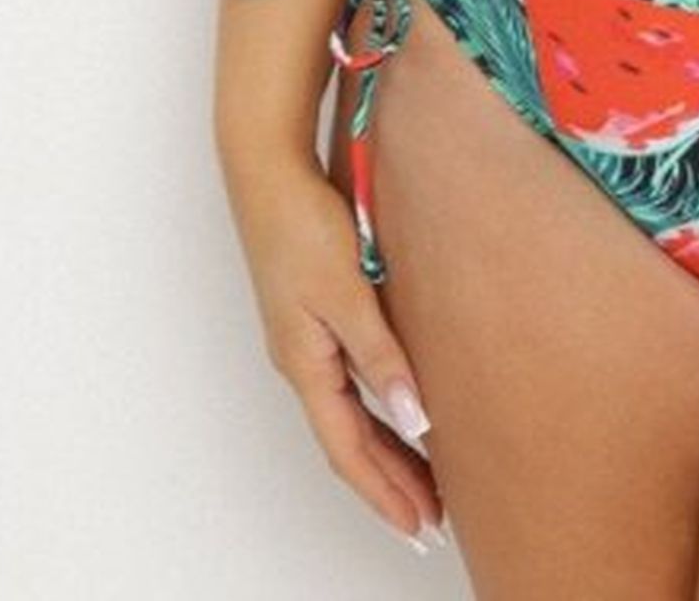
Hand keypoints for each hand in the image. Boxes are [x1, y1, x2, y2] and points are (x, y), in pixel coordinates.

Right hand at [224, 156, 446, 551]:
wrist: (267, 171)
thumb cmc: (301, 225)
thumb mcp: (347, 292)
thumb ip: (380, 354)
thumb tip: (413, 417)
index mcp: (305, 364)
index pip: (348, 449)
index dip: (384, 491)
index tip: (419, 526)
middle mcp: (302, 361)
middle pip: (349, 441)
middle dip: (389, 483)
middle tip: (431, 519)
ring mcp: (306, 339)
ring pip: (350, 414)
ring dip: (386, 450)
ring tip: (425, 478)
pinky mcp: (315, 314)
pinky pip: (348, 382)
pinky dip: (377, 408)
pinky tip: (401, 406)